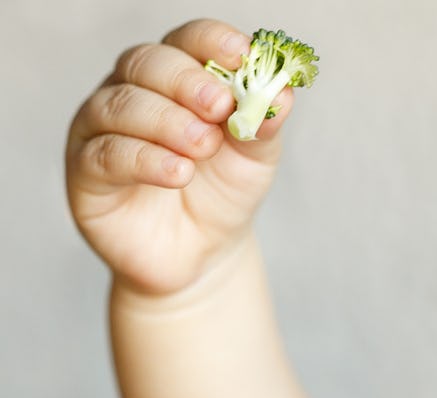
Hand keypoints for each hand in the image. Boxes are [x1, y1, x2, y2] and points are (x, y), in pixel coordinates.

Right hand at [66, 19, 293, 294]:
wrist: (203, 252)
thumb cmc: (224, 192)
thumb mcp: (255, 158)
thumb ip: (264, 124)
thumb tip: (283, 92)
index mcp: (179, 78)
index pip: (188, 40)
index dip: (212, 42)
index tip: (242, 56)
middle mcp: (135, 92)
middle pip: (148, 62)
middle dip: (187, 81)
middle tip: (219, 106)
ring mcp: (104, 128)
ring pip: (121, 104)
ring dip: (167, 121)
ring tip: (204, 146)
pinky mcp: (86, 170)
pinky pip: (106, 153)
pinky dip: (145, 158)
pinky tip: (178, 172)